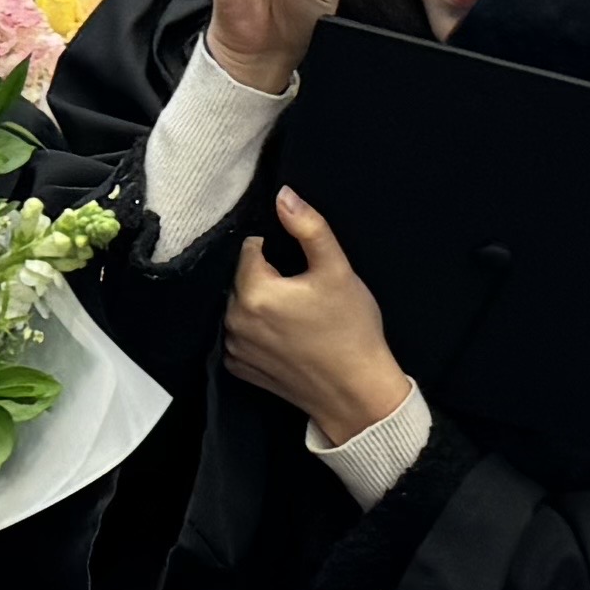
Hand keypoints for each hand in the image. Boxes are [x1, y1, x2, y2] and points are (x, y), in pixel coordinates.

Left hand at [222, 190, 410, 449]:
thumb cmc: (351, 330)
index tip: (303, 269)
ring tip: (298, 316)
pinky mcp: (240, 369)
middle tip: (305, 293)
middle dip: (268, 278)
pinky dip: (257, 332)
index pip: (251, 249)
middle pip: (243, 278)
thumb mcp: (337, 270)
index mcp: (254, 292)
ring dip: (260, 304)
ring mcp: (234, 349)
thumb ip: (309, 227)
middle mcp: (233, 321)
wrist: (356, 393)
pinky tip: (287, 338)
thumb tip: (283, 195)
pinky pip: (240, 336)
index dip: (279, 251)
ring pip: (241, 306)